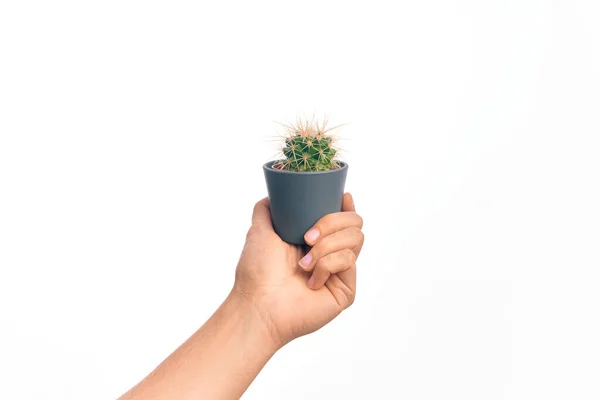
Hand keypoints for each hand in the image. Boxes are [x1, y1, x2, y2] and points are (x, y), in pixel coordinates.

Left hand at [232, 193, 363, 347]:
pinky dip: (326, 265)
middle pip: (355, 222)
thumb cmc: (256, 272)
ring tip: (303, 262)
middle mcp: (330, 254)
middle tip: (306, 236)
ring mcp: (340, 272)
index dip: (345, 204)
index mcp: (315, 239)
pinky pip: (348, 260)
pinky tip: (310, 280)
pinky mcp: (346, 290)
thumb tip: (275, 192)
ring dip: (326, 245)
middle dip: (332, 221)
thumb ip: (267, 209)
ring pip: (355, 238)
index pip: (342, 217)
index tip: (342, 196)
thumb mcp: (259, 231)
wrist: (259, 303)